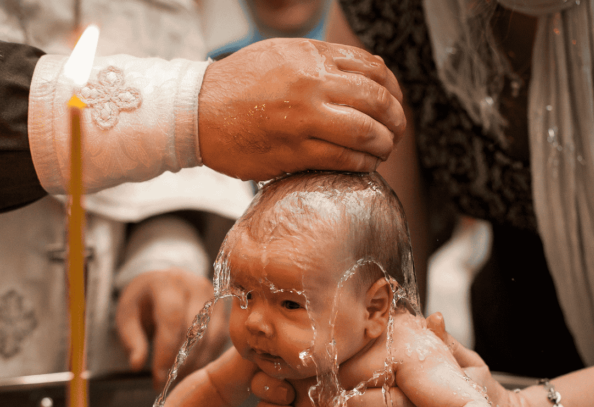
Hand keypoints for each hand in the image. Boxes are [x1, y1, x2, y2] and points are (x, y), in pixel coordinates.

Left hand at [116, 268, 228, 389]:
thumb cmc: (142, 301)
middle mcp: (193, 285)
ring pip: (212, 336)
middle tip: (169, 381)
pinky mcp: (222, 308)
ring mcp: (212, 295)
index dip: (166, 351)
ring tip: (179, 377)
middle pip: (195, 329)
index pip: (171, 319)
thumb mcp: (127, 316)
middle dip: (182, 361)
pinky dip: (207, 357)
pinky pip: (220, 338)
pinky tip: (192, 368)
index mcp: (165, 283)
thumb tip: (137, 365)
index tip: (159, 377)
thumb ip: (131, 339)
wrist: (162, 282)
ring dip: (197, 362)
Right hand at [198, 38, 405, 180]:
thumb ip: (322, 61)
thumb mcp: (281, 54)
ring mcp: (303, 119)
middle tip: (396, 132)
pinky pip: (343, 158)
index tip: (395, 104)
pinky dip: (362, 162)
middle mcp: (312, 84)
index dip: (394, 91)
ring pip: (365, 132)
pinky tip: (364, 164)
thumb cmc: (237, 84)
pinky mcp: (293, 150)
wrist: (197, 111)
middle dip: (396, 120)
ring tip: (383, 150)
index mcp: (312, 58)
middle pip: (377, 101)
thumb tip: (362, 75)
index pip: (374, 71)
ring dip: (383, 145)